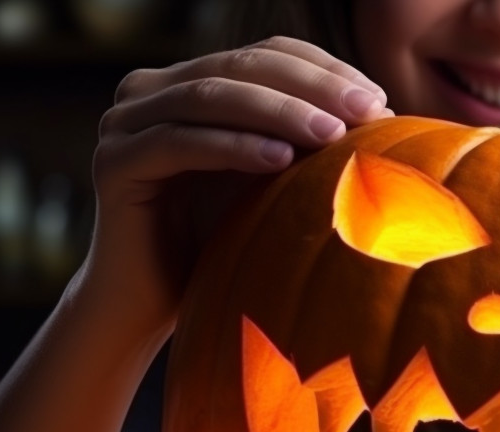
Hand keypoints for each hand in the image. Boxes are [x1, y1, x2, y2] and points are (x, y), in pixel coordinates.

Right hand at [84, 37, 391, 335]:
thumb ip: (306, 143)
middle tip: (365, 109)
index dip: (323, 69)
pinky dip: (234, 147)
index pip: (266, 54)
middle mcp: (150, 90)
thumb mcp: (271, 184)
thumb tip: (385, 114)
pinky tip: (280, 160)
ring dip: (278, 111)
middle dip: (310, 86)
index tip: (378, 99)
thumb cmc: (218, 248)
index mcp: (190, 82)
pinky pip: (181, 143)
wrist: (150, 308)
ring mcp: (124, 122)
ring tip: (331, 134)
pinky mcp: (114, 162)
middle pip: (241, 66)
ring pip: (211, 97)